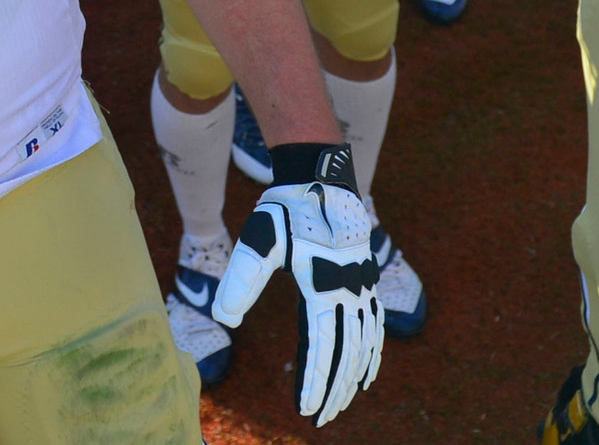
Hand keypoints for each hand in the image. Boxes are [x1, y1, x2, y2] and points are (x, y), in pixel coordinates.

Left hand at [211, 143, 382, 424]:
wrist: (320, 178)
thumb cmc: (286, 210)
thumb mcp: (258, 239)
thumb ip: (241, 278)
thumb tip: (223, 316)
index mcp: (324, 283)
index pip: (322, 344)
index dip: (315, 380)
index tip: (306, 409)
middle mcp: (351, 287)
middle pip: (346, 351)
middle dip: (334, 389)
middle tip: (321, 420)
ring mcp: (363, 284)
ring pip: (364, 342)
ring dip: (353, 377)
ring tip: (341, 405)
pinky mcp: (366, 279)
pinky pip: (375, 324)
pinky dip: (373, 353)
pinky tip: (367, 374)